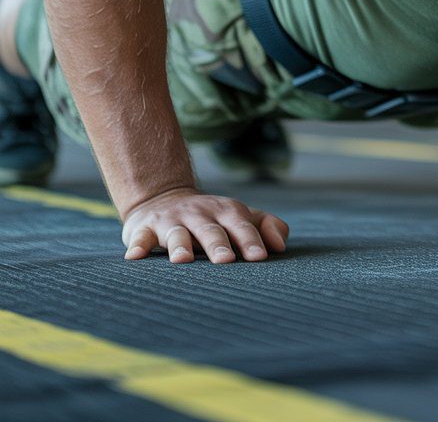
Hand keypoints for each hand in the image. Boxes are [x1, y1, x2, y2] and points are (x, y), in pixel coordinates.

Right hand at [121, 186, 289, 262]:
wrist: (164, 198)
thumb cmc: (213, 219)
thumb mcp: (241, 217)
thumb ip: (267, 227)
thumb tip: (280, 246)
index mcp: (227, 213)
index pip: (242, 227)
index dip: (251, 241)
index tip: (260, 258)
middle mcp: (200, 215)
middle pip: (211, 230)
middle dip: (218, 245)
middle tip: (226, 261)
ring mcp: (172, 221)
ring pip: (176, 234)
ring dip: (179, 245)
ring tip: (182, 260)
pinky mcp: (144, 230)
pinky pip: (140, 238)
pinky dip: (137, 246)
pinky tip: (134, 258)